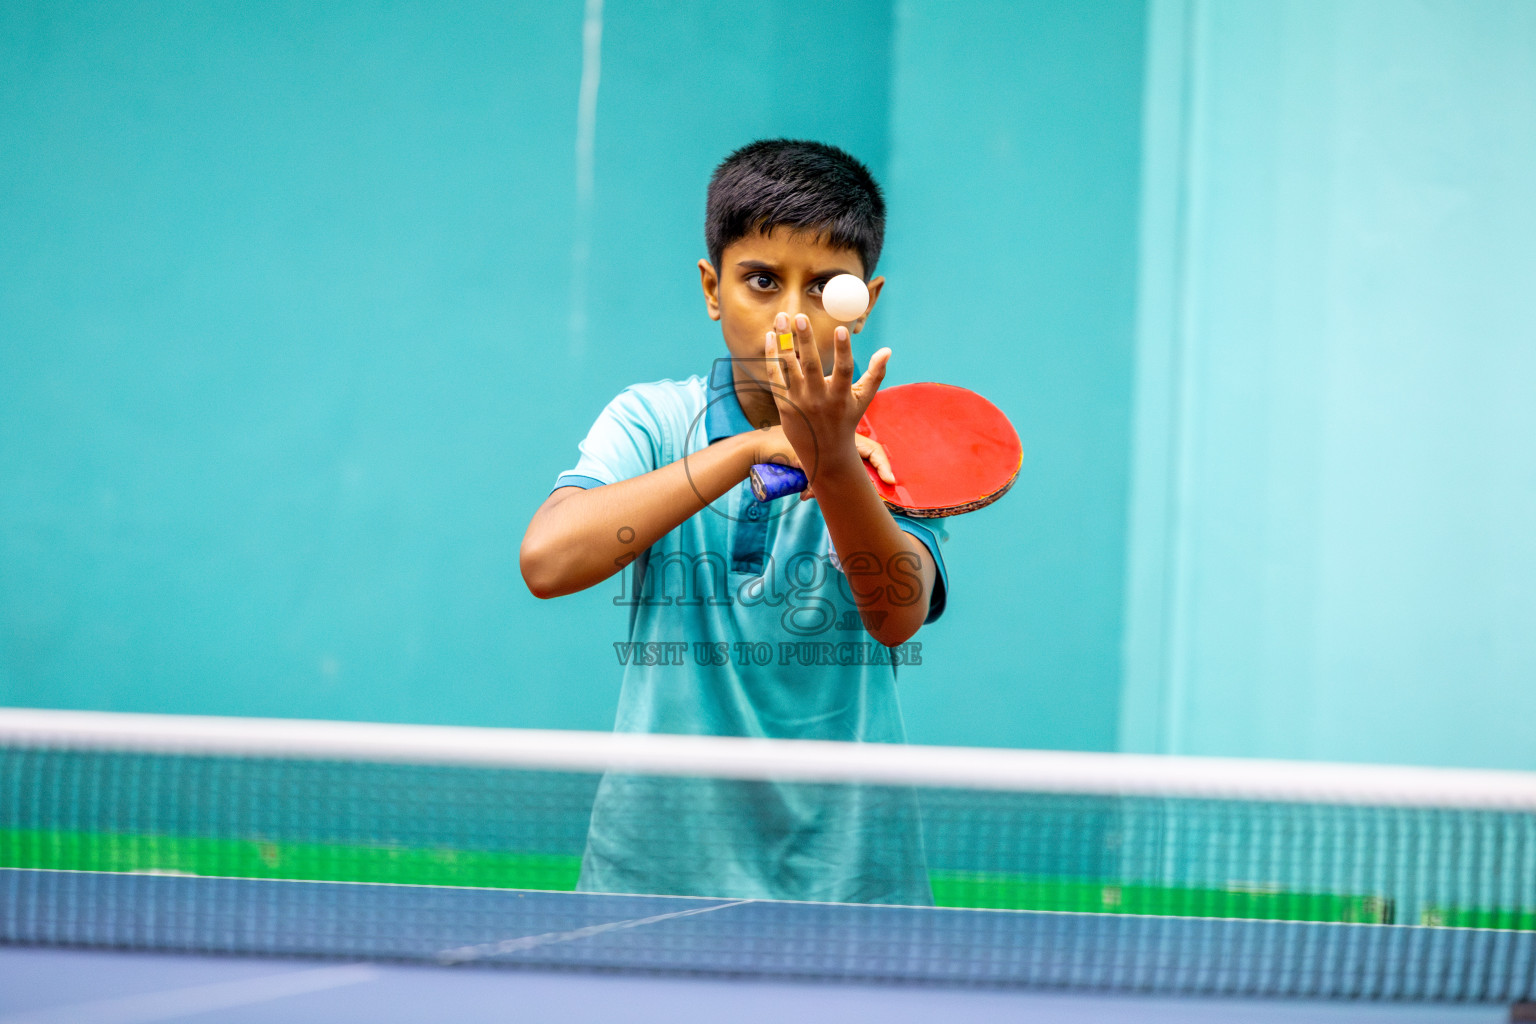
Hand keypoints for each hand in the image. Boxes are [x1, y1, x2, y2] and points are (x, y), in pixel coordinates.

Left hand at [763, 312, 892, 496]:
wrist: (824, 454)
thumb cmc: (846, 421)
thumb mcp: (863, 400)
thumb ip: (875, 374)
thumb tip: (887, 350)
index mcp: (841, 396)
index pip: (844, 370)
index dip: (843, 350)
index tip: (841, 329)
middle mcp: (819, 398)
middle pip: (811, 365)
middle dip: (805, 340)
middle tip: (800, 316)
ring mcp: (800, 402)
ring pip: (789, 368)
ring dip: (784, 341)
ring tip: (782, 317)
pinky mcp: (784, 405)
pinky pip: (776, 378)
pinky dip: (772, 357)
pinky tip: (771, 337)